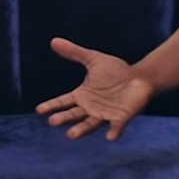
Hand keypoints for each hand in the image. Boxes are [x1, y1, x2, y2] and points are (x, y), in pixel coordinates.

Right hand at [34, 38, 152, 140]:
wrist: (139, 77)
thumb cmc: (116, 71)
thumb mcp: (93, 59)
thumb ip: (74, 52)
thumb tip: (54, 41)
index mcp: (82, 96)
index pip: (63, 102)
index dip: (52, 106)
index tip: (39, 110)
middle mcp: (90, 108)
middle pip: (73, 115)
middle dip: (63, 118)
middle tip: (52, 121)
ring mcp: (105, 114)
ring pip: (90, 125)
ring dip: (81, 130)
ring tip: (70, 135)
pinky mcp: (120, 118)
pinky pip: (115, 127)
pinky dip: (112, 132)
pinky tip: (109, 138)